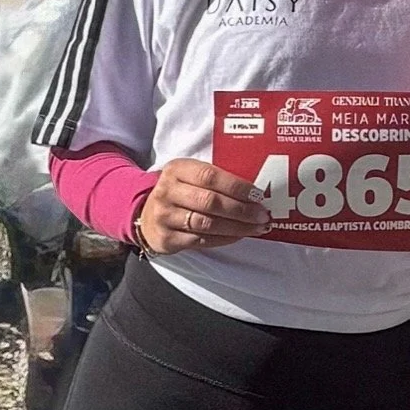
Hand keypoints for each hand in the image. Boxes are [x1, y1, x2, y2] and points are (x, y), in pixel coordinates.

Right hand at [136, 157, 268, 254]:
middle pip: (210, 202)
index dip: (236, 186)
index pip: (209, 176)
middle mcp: (167, 191)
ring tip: (257, 227)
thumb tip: (254, 191)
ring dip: (237, 227)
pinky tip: (239, 235)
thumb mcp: (188, 176)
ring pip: (207, 224)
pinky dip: (225, 239)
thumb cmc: (179, 193)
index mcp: (176, 169)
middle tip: (262, 215)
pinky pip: (201, 241)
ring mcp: (165, 216)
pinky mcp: (167, 239)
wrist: (146, 216)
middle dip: (242, 210)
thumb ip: (214, 179)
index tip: (258, 195)